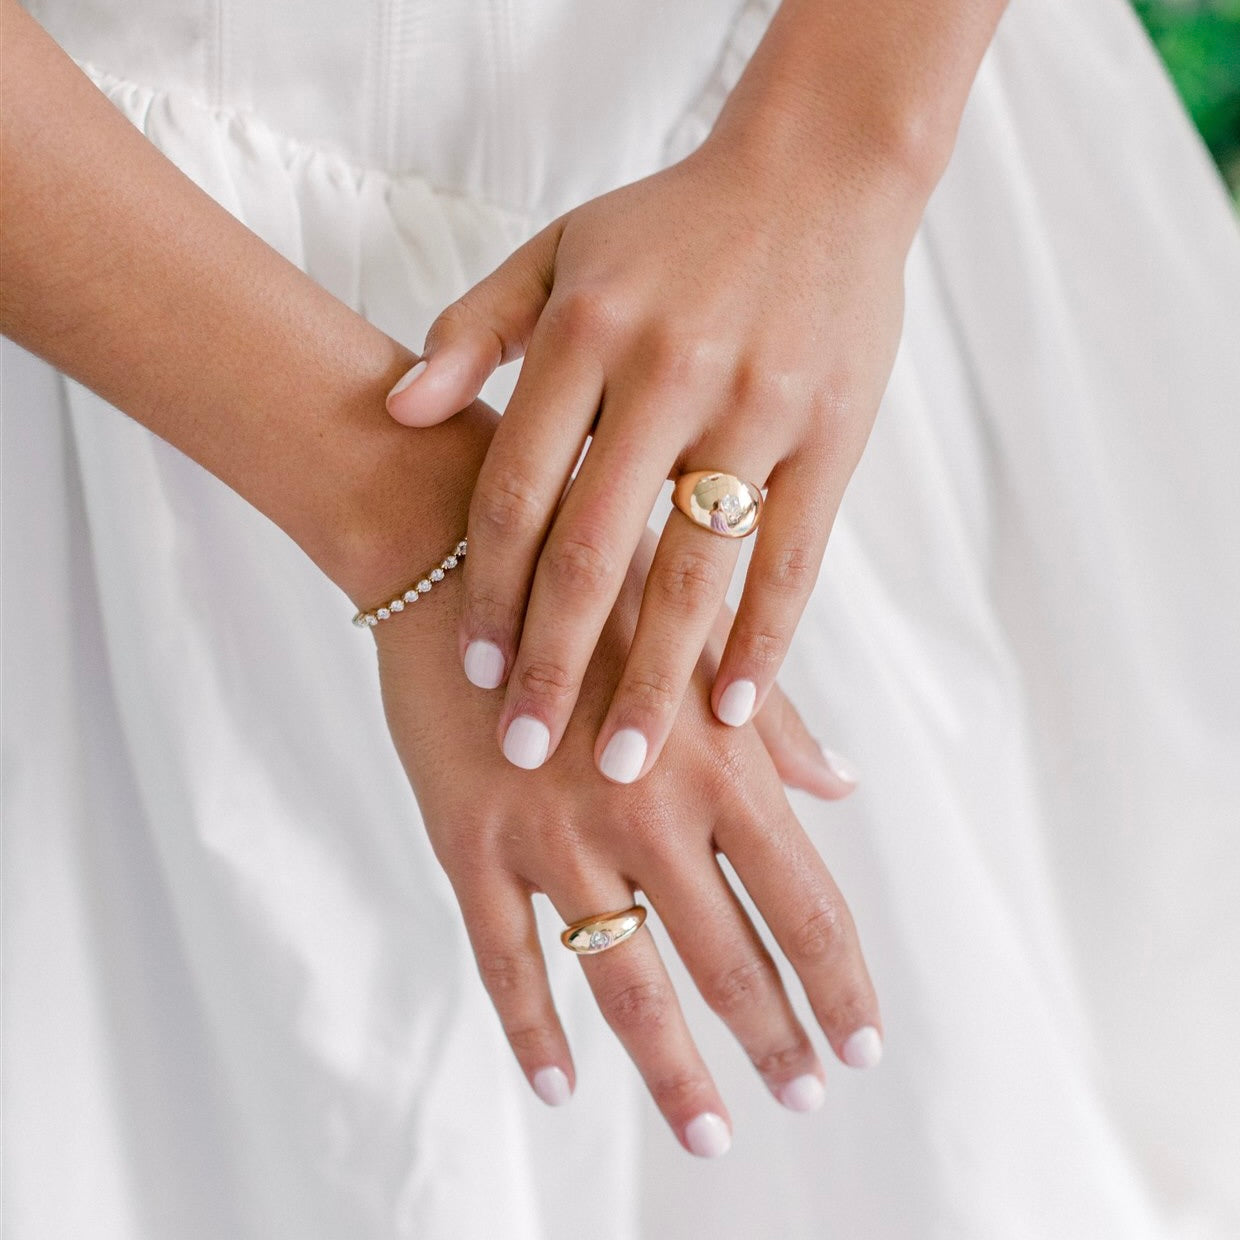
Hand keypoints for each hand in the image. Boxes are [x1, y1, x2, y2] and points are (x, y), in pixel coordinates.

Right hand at [375, 531, 879, 1155]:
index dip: (841, 985)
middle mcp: (646, 814)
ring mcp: (553, 837)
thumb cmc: (594, 585)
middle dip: (775, 1039)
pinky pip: (506, 960)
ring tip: (712, 1131)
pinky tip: (559, 1086)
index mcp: (716, 765)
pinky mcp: (471, 845)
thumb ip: (770, 723)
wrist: (455, 548)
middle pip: (730, 959)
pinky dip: (533, 1032)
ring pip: (625, 984)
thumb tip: (843, 787)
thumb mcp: (694, 639)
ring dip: (675, 1069)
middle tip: (803, 1095)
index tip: (863, 1047)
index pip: (806, 904)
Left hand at [386, 135, 913, 783]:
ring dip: (655, 678)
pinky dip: (764, 643)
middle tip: (521, 752)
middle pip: (594, 549)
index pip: (518, 492)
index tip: (470, 673)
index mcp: (586, 333)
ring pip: (693, 570)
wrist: (821, 171)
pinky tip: (734, 714)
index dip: (487, 590)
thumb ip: (474, 329)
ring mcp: (756, 409)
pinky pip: (792, 559)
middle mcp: (666, 374)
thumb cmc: (673, 224)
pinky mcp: (832, 437)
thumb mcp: (557, 251)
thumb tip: (397, 407)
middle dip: (553, 661)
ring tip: (623, 767)